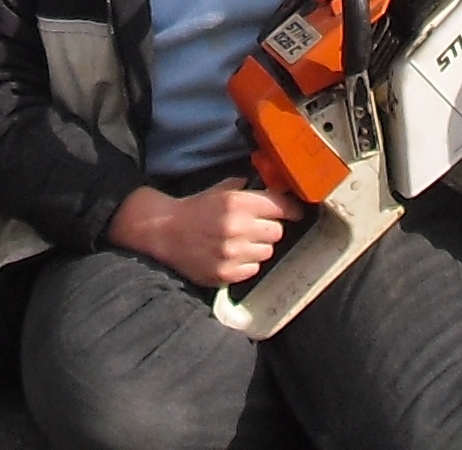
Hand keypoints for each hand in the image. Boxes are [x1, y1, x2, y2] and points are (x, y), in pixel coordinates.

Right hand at [110, 182, 305, 290]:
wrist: (165, 232)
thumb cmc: (195, 208)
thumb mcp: (220, 189)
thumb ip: (247, 189)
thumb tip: (273, 187)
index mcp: (237, 202)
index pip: (280, 207)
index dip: (291, 209)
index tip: (295, 212)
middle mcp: (238, 228)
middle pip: (277, 232)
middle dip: (270, 228)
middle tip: (258, 226)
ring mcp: (232, 254)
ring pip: (267, 252)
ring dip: (259, 246)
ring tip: (243, 241)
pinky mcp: (226, 274)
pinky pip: (253, 269)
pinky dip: (247, 263)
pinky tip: (234, 255)